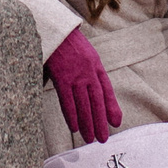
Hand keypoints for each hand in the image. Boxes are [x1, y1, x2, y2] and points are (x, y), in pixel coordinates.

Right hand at [44, 27, 122, 145]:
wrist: (52, 28)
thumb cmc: (68, 44)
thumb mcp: (87, 55)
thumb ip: (93, 74)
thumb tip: (97, 93)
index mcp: (96, 65)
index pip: (106, 89)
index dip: (111, 107)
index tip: (115, 123)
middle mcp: (88, 71)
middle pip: (96, 101)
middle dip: (100, 121)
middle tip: (102, 139)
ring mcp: (74, 74)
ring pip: (83, 104)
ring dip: (87, 123)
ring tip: (89, 139)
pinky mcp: (60, 75)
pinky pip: (67, 99)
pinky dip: (71, 115)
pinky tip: (75, 127)